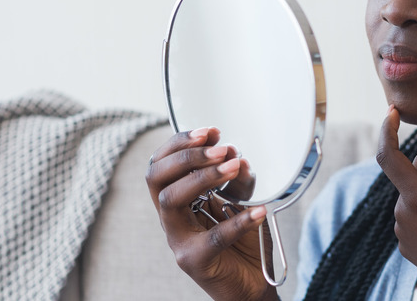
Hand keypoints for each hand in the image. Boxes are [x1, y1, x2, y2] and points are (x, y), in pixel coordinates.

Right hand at [145, 127, 277, 300]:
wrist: (251, 286)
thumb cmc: (242, 243)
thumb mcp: (241, 201)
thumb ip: (238, 180)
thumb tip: (238, 157)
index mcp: (177, 200)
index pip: (161, 164)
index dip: (180, 144)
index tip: (209, 132)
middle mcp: (172, 218)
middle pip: (157, 178)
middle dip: (188, 156)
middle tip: (221, 148)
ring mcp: (179, 240)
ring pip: (171, 201)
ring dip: (203, 177)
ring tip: (234, 167)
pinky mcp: (196, 261)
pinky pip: (213, 237)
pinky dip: (239, 220)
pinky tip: (259, 210)